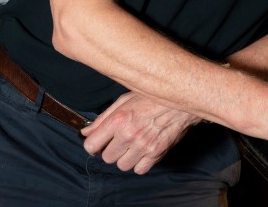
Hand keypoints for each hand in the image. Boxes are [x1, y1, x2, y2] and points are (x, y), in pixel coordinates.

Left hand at [81, 91, 200, 173]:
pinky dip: (140, 163)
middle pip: (107, 157)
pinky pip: (139, 170)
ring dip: (125, 157)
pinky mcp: (156, 153)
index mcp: (118, 119)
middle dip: (111, 149)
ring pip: (122, 165)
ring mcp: (143, 145)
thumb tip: (86, 131)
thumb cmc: (152, 96)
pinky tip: (143, 150)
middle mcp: (129, 134)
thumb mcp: (124, 100)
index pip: (92, 145)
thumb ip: (103, 118)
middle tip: (120, 140)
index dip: (93, 145)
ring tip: (133, 144)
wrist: (181, 99)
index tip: (98, 143)